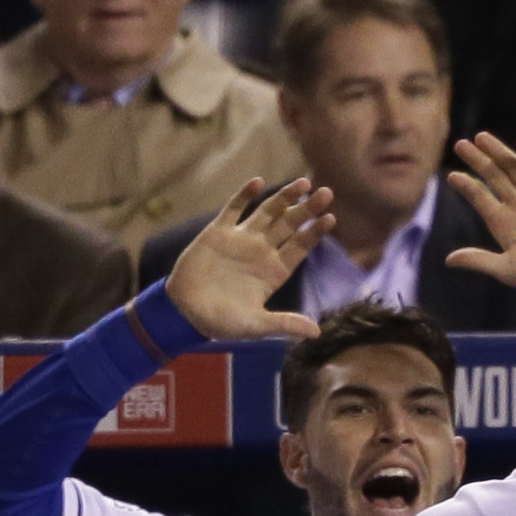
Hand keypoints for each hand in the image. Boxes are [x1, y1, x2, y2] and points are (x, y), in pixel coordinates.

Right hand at [166, 178, 333, 340]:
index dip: (314, 233)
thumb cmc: (222, 323)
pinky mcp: (217, 232)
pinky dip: (245, 195)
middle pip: (290, 226)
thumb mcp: (256, 325)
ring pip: (267, 212)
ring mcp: (241, 240)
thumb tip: (316, 334)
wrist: (185, 312)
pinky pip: (233, 209)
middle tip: (327, 193)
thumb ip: (285, 324)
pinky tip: (259, 182)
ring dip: (285, 198)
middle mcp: (261, 252)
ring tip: (304, 183)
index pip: (300, 248)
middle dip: (308, 209)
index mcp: (274, 272)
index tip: (331, 218)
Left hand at [446, 132, 515, 291]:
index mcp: (504, 224)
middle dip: (478, 161)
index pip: (481, 198)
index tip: (452, 177)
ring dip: (499, 152)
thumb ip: (479, 260)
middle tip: (460, 145)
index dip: (467, 187)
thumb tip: (448, 260)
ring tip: (480, 137)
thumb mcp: (506, 269)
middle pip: (495, 177)